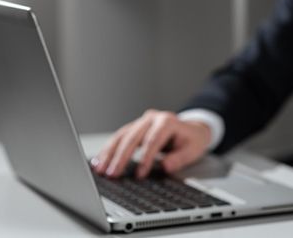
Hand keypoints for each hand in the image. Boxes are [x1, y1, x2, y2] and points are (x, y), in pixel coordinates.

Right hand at [92, 109, 211, 178]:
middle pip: (133, 137)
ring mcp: (141, 122)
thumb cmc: (191, 140)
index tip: (140, 175)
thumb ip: (180, 158)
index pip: (153, 140)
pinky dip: (108, 150)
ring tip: (100, 169)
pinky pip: (119, 138)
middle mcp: (151, 118)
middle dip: (121, 157)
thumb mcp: (193, 149)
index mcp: (167, 121)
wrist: (191, 130)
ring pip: (121, 136)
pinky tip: (99, 161)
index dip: (145, 158)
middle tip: (113, 174)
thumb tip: (166, 166)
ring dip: (109, 153)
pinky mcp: (134, 128)